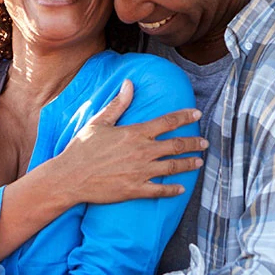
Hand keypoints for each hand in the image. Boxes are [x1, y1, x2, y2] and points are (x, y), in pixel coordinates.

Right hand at [32, 79, 206, 202]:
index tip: (197, 114)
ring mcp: (140, 172)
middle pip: (176, 145)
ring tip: (199, 162)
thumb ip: (118, 104)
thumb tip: (129, 84)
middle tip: (205, 142)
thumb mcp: (99, 122)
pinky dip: (173, 190)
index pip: (167, 122)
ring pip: (172, 167)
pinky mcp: (135, 190)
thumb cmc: (81, 148)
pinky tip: (182, 188)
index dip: (184, 117)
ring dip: (188, 164)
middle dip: (193, 143)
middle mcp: (142, 152)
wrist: (69, 177)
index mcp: (135, 133)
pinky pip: (160, 190)